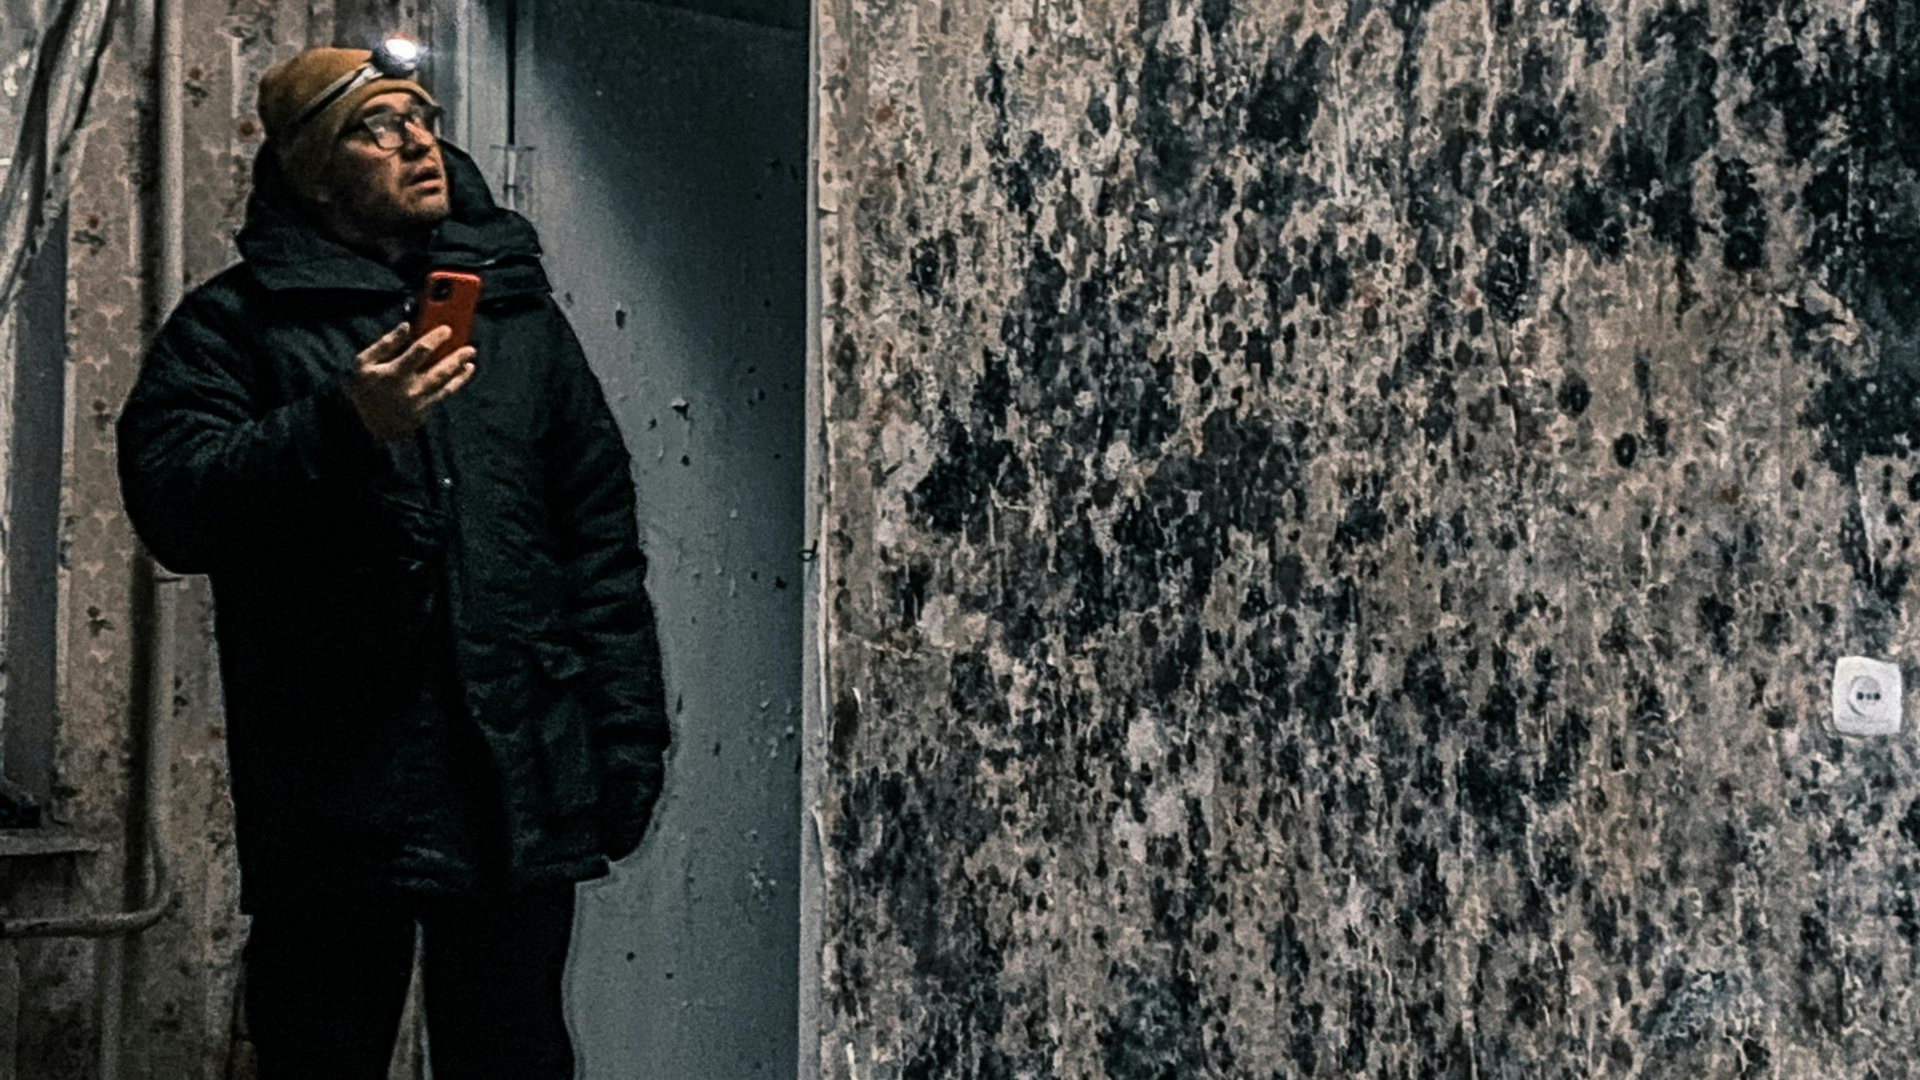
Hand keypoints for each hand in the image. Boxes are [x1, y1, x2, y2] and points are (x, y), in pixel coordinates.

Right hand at [346, 322, 476, 441]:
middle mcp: (410, 388)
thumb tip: (406, 326)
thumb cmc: (362, 389)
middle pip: (441, 370)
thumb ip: (385, 343)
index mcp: (394, 373)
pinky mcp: (423, 412)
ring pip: (447, 385)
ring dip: (461, 373)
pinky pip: (443, 396)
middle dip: (457, 357)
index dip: (436, 338)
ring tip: (470, 362)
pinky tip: (461, 376)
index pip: (421, 350)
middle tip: (470, 348)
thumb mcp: (363, 363)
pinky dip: (455, 385)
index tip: (447, 329)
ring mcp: (419, 402)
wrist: (361, 425)